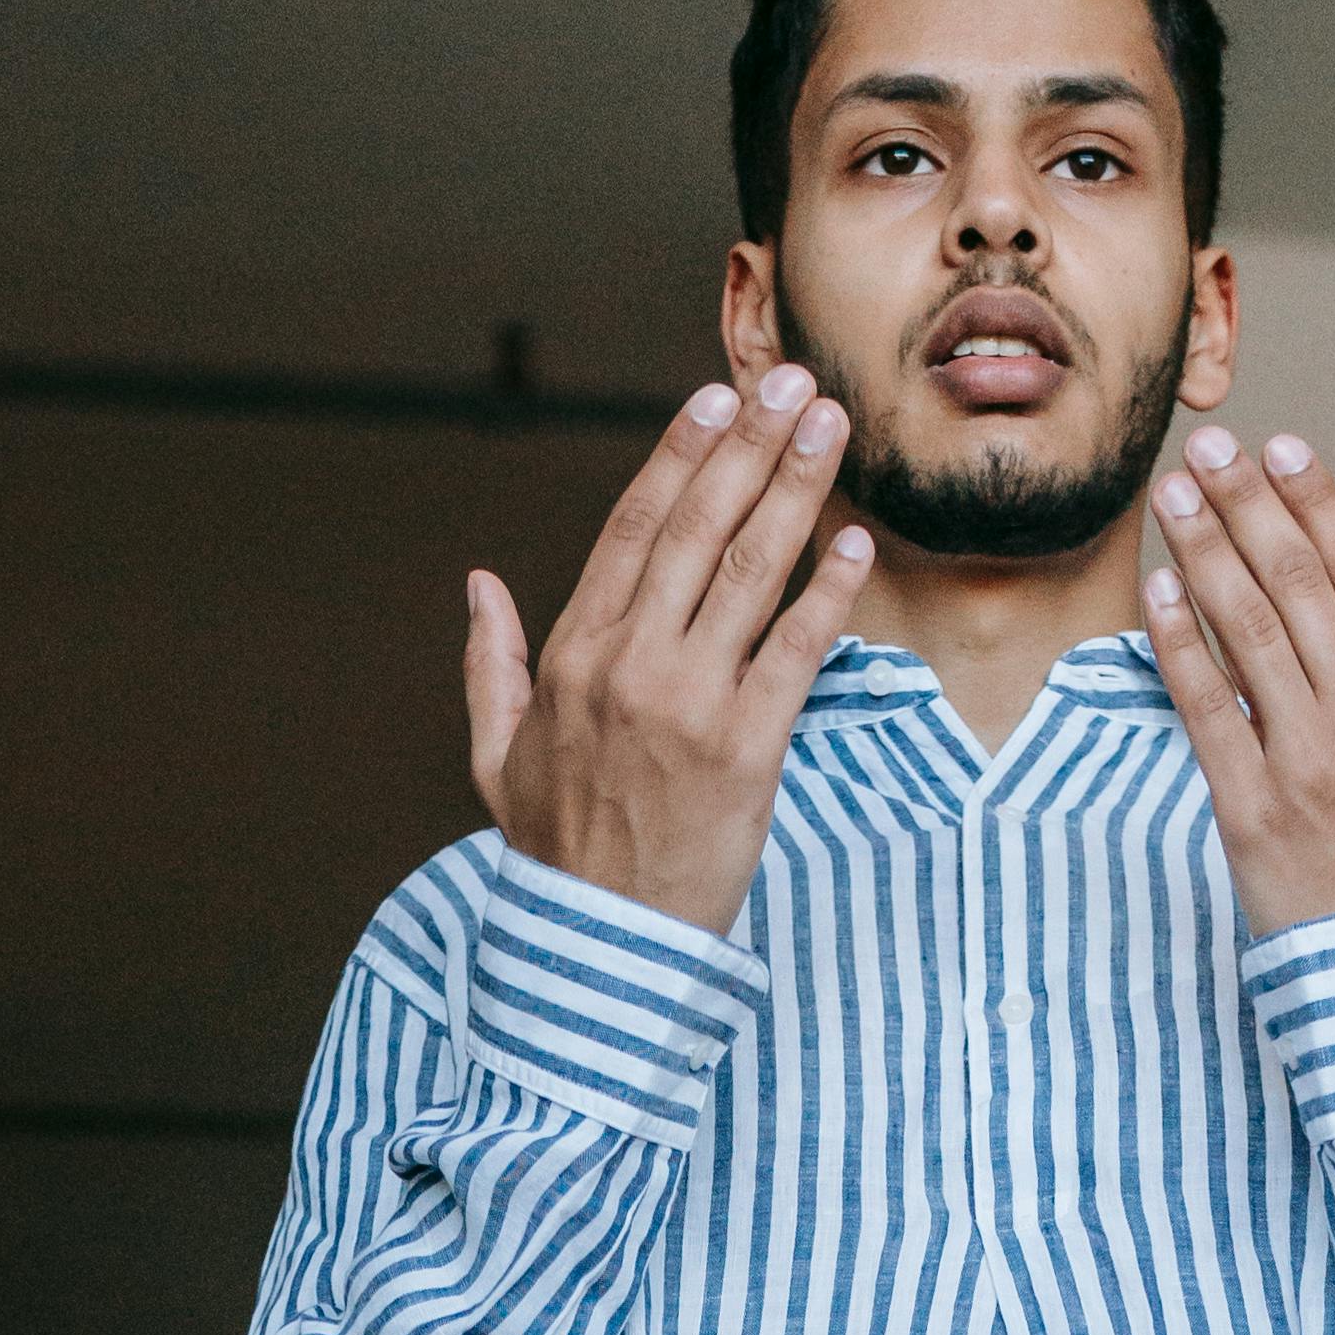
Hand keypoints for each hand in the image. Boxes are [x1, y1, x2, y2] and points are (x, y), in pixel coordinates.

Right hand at [464, 368, 877, 935]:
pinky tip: (855, 539)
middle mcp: (630, 665)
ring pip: (751, 571)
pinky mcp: (747, 748)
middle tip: (794, 384)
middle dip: (751, 446)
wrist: (603, 951)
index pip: (634, 528)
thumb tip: (479, 585)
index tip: (716, 398)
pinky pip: (797, 650)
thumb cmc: (557, 852)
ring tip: (832, 428)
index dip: (680, 455)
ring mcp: (690, 703)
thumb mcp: (499, 757)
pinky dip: (829, 591)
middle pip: (699, 528)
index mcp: (574, 654)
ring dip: (796, 488)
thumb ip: (491, 664)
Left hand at [1142, 423, 1334, 937]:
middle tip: (1209, 448)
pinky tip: (1156, 588)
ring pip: (1247, 630)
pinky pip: (1204, 709)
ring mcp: (1300, 762)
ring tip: (1172, 492)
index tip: (1285, 451)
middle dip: (1248, 506)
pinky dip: (1177, 643)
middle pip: (1297, 584)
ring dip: (1204, 551)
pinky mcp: (1246, 810)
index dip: (1320, 505)